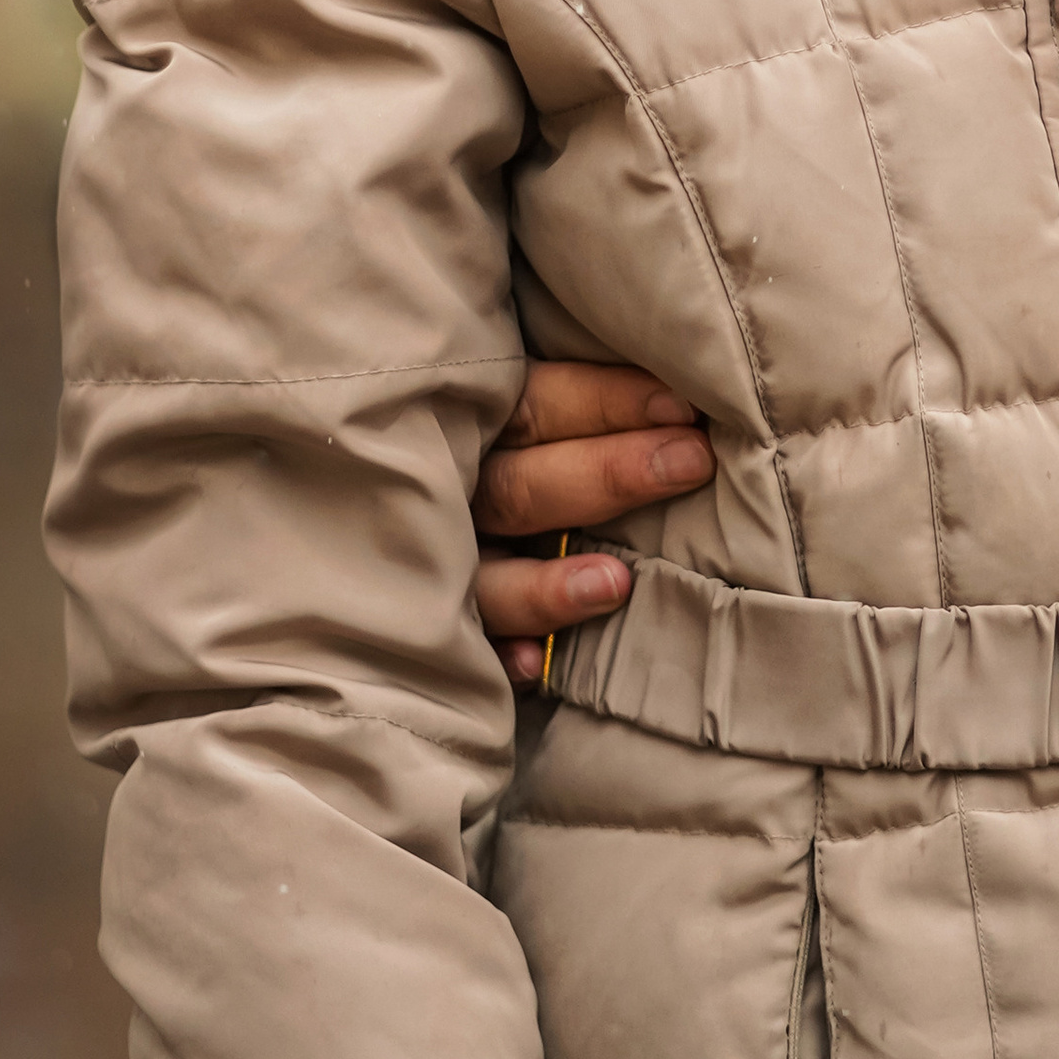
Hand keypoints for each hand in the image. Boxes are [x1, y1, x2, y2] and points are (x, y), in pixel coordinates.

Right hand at [472, 360, 711, 685]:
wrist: (368, 530)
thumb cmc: (513, 450)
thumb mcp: (524, 412)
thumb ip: (579, 406)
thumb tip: (683, 395)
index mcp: (476, 426)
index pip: (537, 404)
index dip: (607, 400)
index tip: (683, 405)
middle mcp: (453, 495)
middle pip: (520, 487)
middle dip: (608, 474)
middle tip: (690, 463)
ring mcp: (442, 568)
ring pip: (487, 580)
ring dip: (546, 587)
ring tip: (616, 585)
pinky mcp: (444, 630)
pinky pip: (466, 653)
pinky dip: (497, 658)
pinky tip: (534, 663)